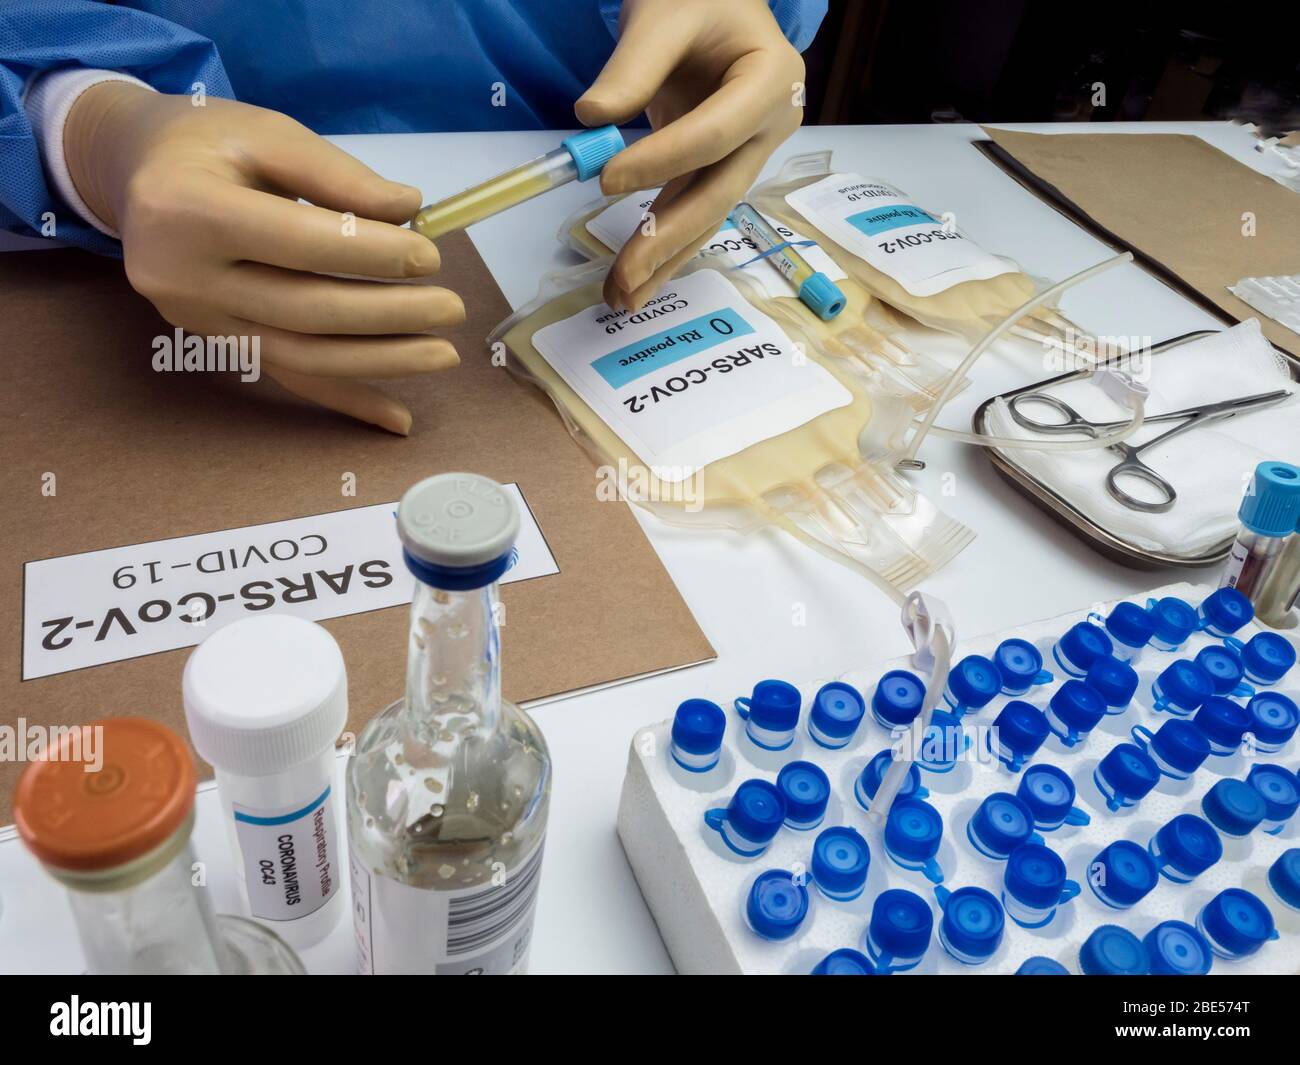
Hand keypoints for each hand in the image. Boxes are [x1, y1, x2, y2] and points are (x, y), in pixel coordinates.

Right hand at [64, 83, 461, 434]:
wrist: (132, 173)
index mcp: (187, 212)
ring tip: (443, 355)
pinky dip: (346, 399)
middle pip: (304, 309)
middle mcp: (183, 279)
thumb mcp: (265, 132)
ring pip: (302, 355)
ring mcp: (198, 322)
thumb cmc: (203, 142)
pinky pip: (289, 377)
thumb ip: (335, 173)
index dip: (370, 254)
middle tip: (451, 308)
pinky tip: (396, 419)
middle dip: (387, 314)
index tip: (428, 256)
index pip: (298, 244)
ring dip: (380, 362)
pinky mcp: (217, 344)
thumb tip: (409, 211)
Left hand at [576, 0, 804, 309]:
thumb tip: (591, 119)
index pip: (714, 134)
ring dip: (663, 260)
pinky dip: (663, 247)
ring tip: (621, 299)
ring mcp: (752, 151)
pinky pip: (693, 210)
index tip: (605, 180)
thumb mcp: (661, 14)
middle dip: (666, 238)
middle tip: (623, 276)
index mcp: (772, 78)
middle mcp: (772, 124)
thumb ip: (631, 66)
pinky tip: (635, 284)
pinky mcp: (724, 167)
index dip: (662, 161)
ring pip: (707, 213)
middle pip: (718, 191)